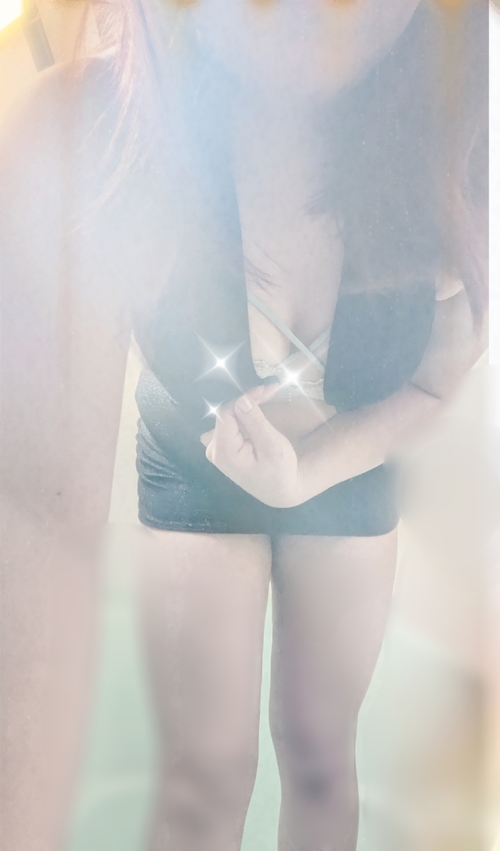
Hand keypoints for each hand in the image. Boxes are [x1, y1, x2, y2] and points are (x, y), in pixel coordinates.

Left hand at [200, 384, 305, 506]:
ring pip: (229, 416)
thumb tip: (242, 399)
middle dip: (248, 399)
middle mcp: (214, 449)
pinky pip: (231, 423)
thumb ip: (255, 423)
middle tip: (270, 389)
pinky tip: (258, 406)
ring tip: (267, 394)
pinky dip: (245, 414)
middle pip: (226, 413)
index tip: (266, 389)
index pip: (226, 413)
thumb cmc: (280, 471)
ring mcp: (217, 448)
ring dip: (247, 404)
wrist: (280, 490)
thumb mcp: (272, 446)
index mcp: (224, 452)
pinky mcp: (223, 446)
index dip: (245, 397)